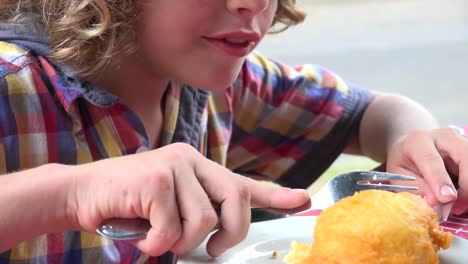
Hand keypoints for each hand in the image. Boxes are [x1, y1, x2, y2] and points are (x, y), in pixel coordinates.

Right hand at [69, 143, 308, 256]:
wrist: (83, 193)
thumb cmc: (129, 205)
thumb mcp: (171, 207)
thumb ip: (197, 213)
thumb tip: (219, 237)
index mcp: (198, 168)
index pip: (243, 183)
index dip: (275, 194)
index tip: (302, 199)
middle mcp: (191, 160)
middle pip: (236, 199)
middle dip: (230, 232)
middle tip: (210, 248)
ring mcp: (174, 166)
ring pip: (203, 220)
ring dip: (180, 242)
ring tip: (158, 237)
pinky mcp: (156, 178)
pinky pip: (172, 228)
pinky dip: (156, 243)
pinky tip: (141, 233)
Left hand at [385, 128, 467, 214]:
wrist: (413, 145)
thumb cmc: (404, 161)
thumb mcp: (400, 176)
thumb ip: (417, 188)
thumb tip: (437, 205)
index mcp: (418, 141)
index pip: (431, 160)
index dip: (440, 180)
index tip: (446, 198)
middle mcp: (444, 137)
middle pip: (465, 159)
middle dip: (465, 186)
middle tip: (455, 206)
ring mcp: (461, 141)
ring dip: (467, 188)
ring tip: (456, 200)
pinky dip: (467, 185)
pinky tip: (459, 191)